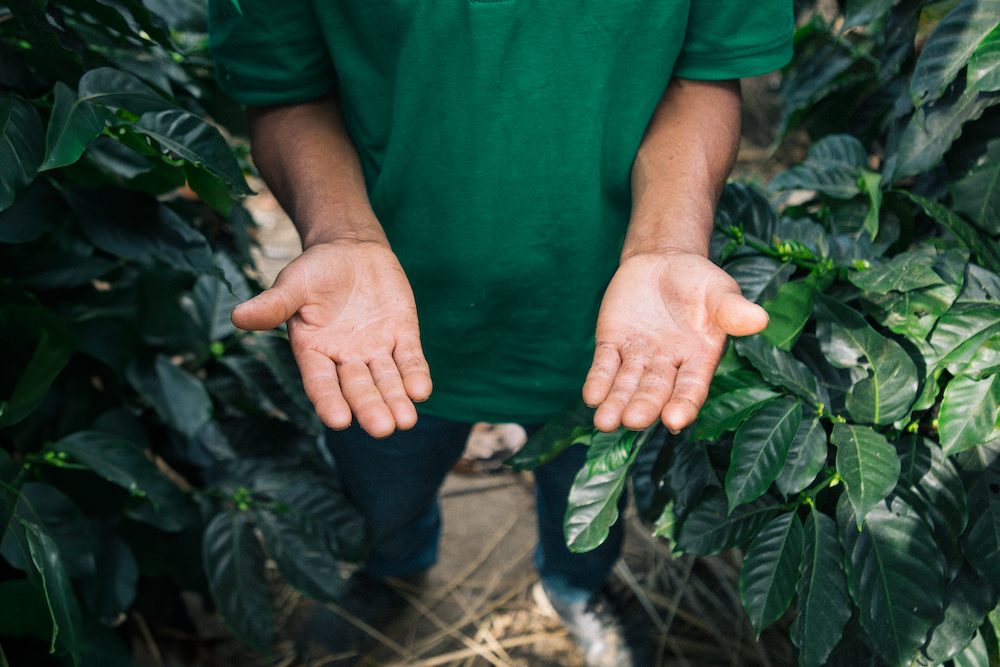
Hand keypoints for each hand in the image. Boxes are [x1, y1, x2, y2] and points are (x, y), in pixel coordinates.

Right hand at [231, 241, 431, 437]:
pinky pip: (410, 359)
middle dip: (370, 407)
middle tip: (382, 428)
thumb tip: (238, 316)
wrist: (351, 249)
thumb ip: (273, 304)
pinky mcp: (402, 335)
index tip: (338, 420)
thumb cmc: (315, 270)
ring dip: (396, 400)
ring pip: (386, 380)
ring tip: (405, 421)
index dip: (329, 401)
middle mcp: (345, 358)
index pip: (321, 383)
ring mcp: (375, 349)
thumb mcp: (292, 284)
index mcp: (314, 352)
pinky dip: (415, 375)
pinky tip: (421, 392)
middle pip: (358, 388)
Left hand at [582, 250, 767, 432]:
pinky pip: (603, 365)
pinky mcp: (612, 343)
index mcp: (698, 358)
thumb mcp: (718, 289)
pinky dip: (597, 381)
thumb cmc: (698, 280)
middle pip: (654, 391)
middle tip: (633, 421)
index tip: (674, 421)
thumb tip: (759, 318)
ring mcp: (637, 356)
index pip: (691, 388)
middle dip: (644, 406)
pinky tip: (591, 397)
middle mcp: (667, 365)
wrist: (662, 260)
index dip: (683, 404)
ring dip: (615, 403)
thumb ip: (732, 308)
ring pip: (626, 385)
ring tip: (604, 422)